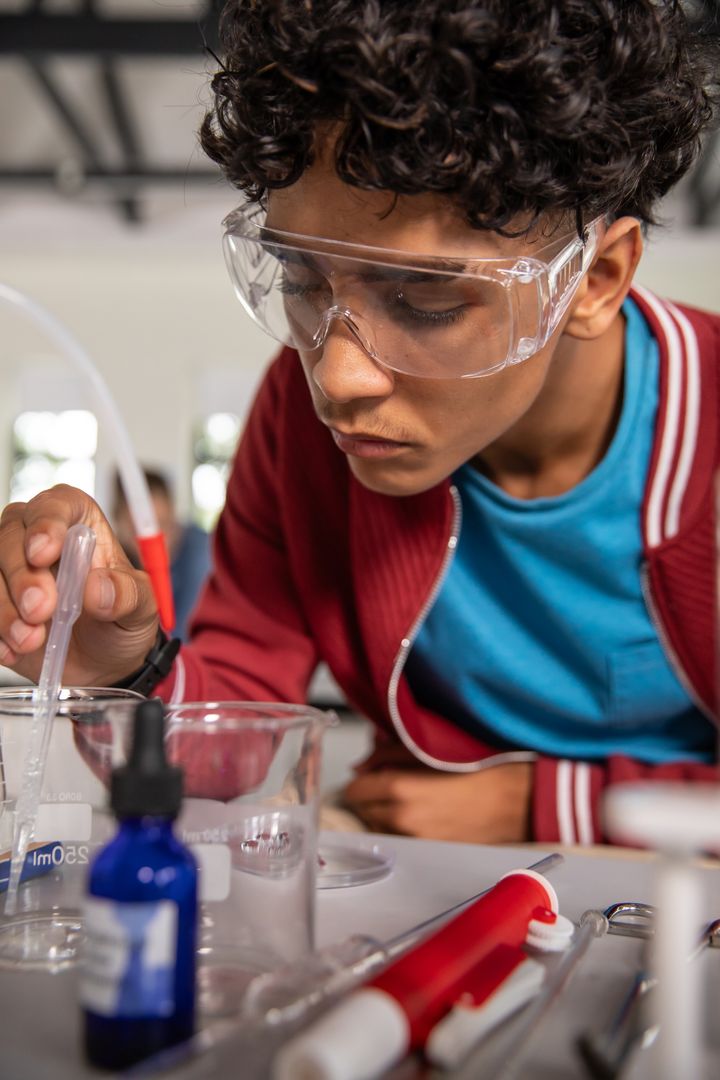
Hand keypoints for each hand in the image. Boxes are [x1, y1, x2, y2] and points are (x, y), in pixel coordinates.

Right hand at [0, 485, 158, 685]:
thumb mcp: (140, 608)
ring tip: (30, 640)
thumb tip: (98, 587)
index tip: (43, 552)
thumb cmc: (121, 620)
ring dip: (4, 609)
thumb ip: (126, 595)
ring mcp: (11, 570)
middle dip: (21, 575)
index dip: (46, 523)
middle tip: (39, 609)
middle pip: (11, 535)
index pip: (56, 505)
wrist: (103, 664)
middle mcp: (37, 538)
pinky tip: (12, 650)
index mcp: (79, 524)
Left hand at [341, 762, 532, 843]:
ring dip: (384, 811)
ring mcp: (416, 838)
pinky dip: (402, 825)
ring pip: (381, 825)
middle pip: (363, 810)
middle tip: (386, 780)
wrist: (517, 800)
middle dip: (370, 795)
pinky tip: (421, 810)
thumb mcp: (430, 749)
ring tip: (407, 795)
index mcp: (400, 789)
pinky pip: (401, 836)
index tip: (369, 772)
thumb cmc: (481, 768)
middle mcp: (403, 818)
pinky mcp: (430, 849)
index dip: (360, 779)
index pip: (354, 791)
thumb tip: (364, 764)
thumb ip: (388, 754)